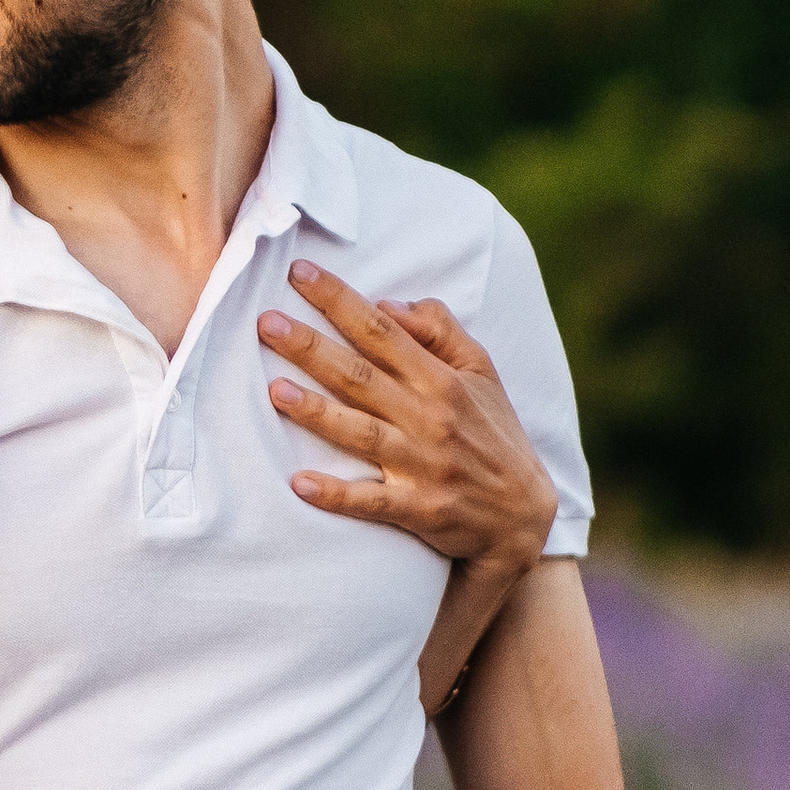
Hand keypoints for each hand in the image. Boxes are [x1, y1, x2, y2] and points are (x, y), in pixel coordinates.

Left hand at [258, 269, 556, 571]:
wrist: (523, 516)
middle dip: (312, 347)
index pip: (382, 332)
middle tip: (266, 323)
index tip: (298, 273)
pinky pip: (373, 501)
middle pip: (362, 376)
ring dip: (317, 412)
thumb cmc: (493, 435)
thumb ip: (440, 333)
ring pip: (362, 433)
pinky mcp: (421, 510)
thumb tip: (389, 305)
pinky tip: (299, 484)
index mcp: (443, 380)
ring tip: (274, 391)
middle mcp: (432, 417)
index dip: (340, 301)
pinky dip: (337, 494)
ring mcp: (425, 465)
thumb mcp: (483, 373)